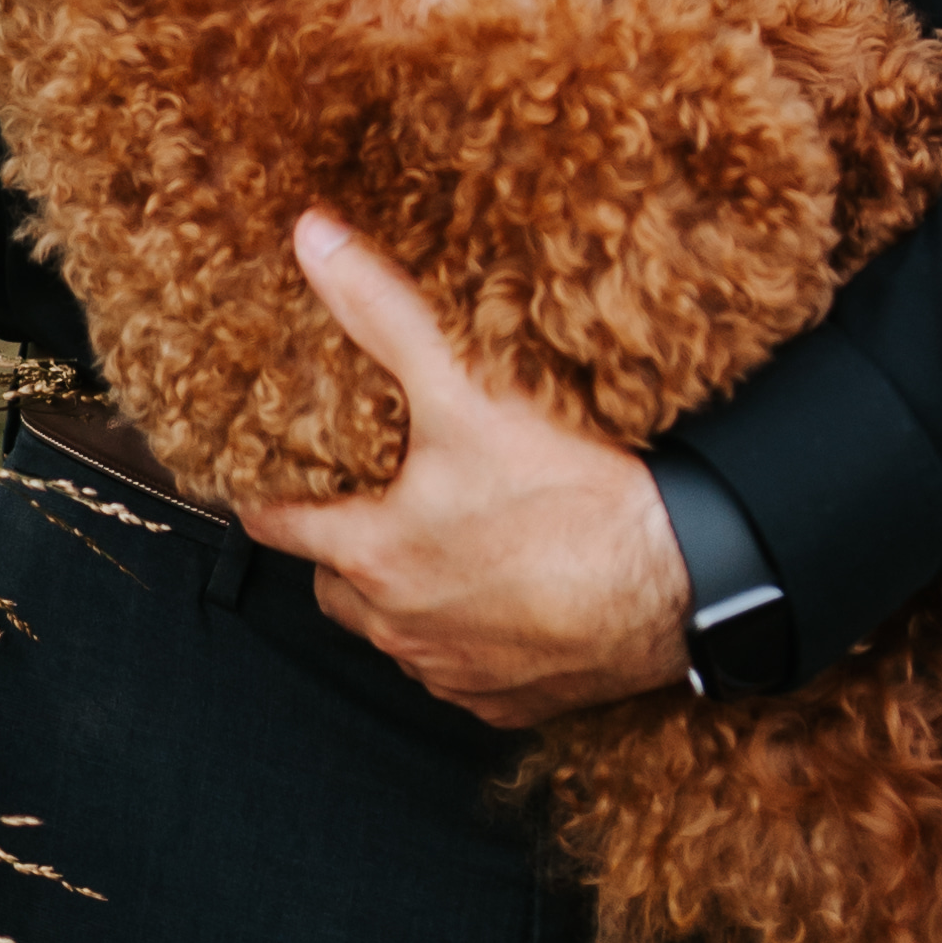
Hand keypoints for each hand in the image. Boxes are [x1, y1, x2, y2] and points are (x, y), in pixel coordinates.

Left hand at [237, 216, 693, 721]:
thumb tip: (312, 238)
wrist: (675, 582)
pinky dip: (465, 642)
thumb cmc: (569, 492)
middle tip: (368, 506)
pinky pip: (460, 677)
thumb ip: (382, 312)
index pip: (282, 529)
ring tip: (439, 546)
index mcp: (375, 555)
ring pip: (395, 637)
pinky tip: (501, 600)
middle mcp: (401, 627)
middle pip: (334, 592)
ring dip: (402, 600)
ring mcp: (454, 673)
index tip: (266, 484)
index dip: (271, 500)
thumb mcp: (465, 387)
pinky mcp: (509, 704)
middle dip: (340, 553)